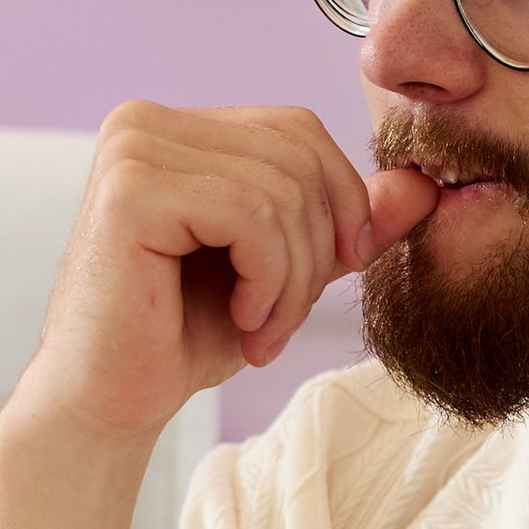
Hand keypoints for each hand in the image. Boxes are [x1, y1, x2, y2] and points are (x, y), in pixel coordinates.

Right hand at [17, 104, 434, 446]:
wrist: (106, 406)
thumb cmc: (182, 337)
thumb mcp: (284, 271)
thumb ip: (343, 223)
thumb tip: (422, 184)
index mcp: (175, 129)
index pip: (299, 130)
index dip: (339, 202)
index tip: (330, 275)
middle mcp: (145, 123)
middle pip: (298, 154)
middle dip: (315, 248)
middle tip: (282, 322)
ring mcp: (131, 149)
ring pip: (281, 190)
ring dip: (291, 278)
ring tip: (259, 329)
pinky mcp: (130, 191)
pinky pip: (250, 214)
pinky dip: (266, 280)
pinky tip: (239, 319)